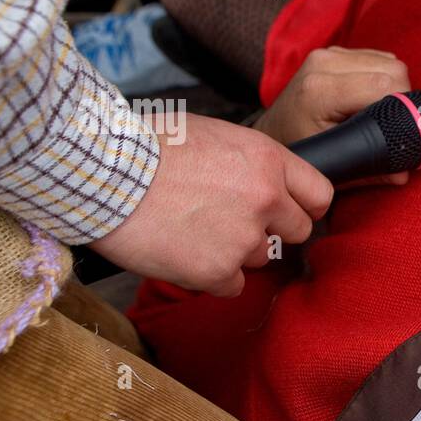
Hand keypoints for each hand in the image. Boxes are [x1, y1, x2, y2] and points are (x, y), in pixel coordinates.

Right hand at [89, 113, 332, 296]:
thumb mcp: (213, 135)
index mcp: (268, 160)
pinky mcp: (217, 271)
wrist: (100, 173)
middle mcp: (266, 200)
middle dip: (272, 231)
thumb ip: (250, 164)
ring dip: (235, 252)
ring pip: (260, 259)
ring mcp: (243, 238)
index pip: (319, 194)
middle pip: (298, 232)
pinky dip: (211, 277)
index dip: (304, 205)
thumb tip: (265, 182)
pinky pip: (232, 286)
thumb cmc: (146, 147)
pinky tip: (183, 252)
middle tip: (233, 223)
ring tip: (192, 230)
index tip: (290, 212)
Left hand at [254, 46, 410, 186]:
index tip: (407, 128)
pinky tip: (372, 98)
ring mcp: (328, 54)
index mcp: (320, 91)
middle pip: (393, 69)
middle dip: (403, 97)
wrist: (272, 132)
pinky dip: (385, 77)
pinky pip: (378, 57)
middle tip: (396, 123)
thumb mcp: (332, 164)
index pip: (385, 84)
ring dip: (395, 86)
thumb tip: (405, 173)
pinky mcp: (334, 52)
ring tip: (381, 111)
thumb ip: (370, 169)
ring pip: (389, 61)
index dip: (406, 106)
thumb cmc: (301, 150)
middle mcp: (323, 64)